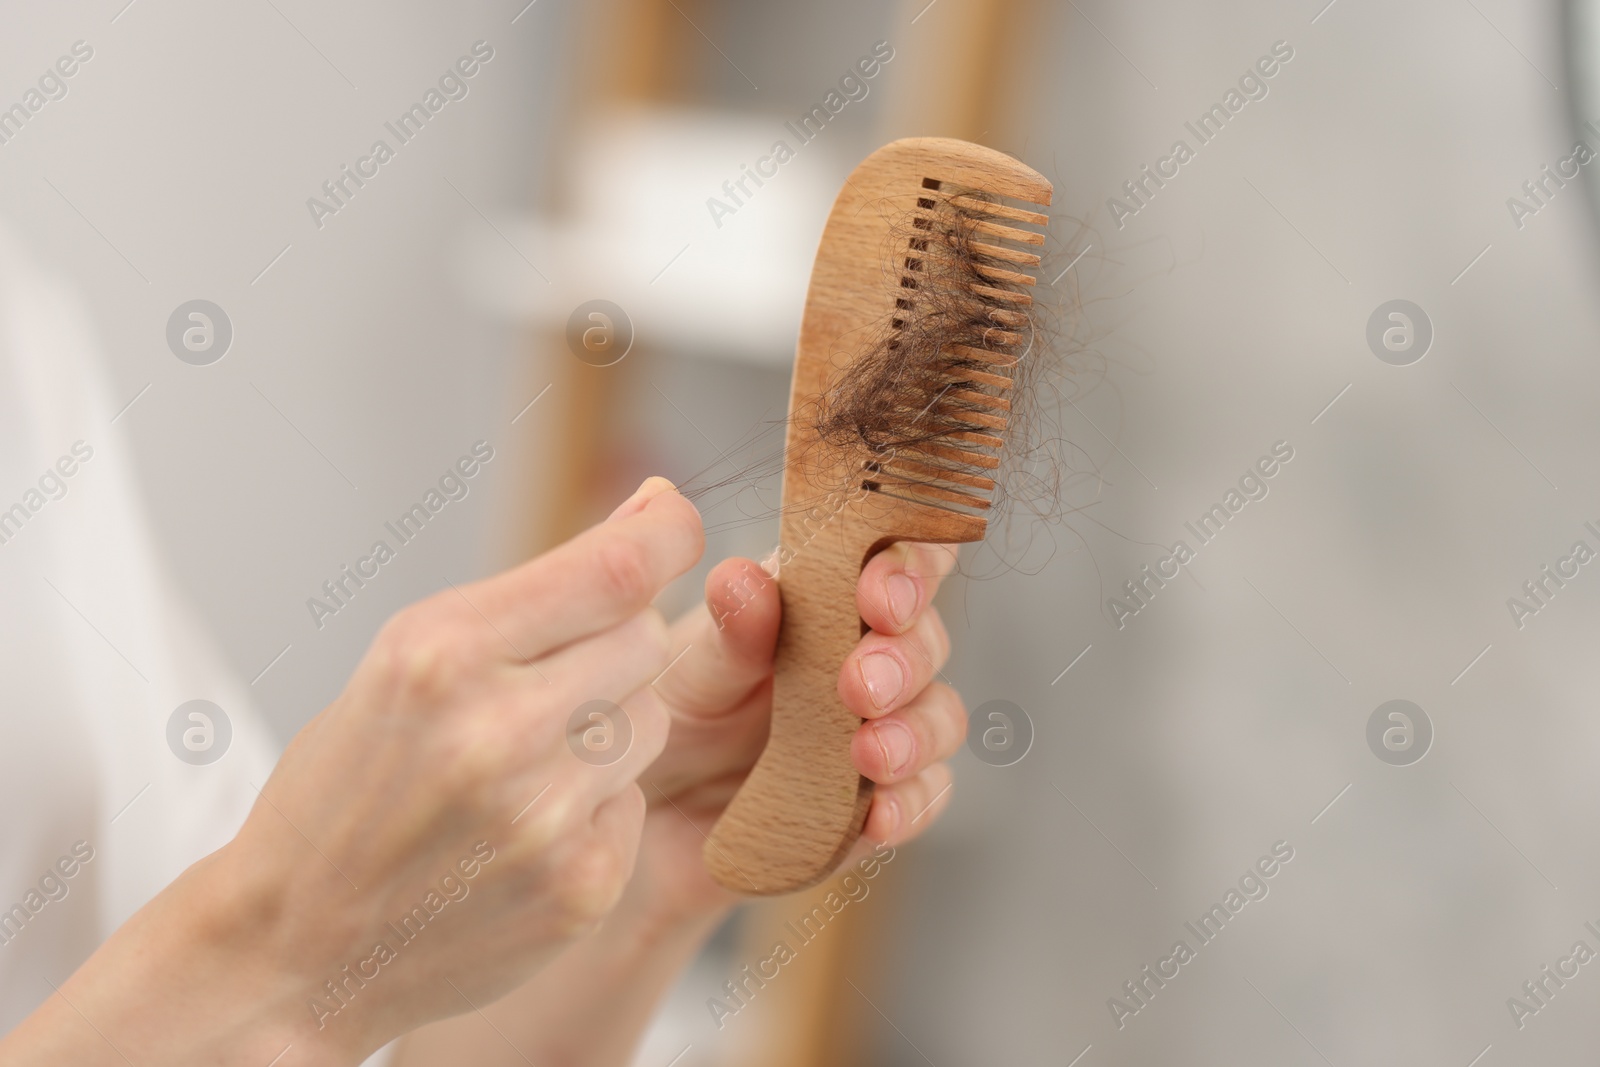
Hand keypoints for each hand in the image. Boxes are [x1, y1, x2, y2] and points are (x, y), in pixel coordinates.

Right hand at [0, 477, 705, 1066]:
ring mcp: (544, 818)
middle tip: (547, 680)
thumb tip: (653, 511)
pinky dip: (599, 806)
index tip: (674, 523)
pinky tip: (528, 831)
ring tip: (525, 764)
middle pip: (645, 638)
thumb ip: (534, 590)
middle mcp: (498, 733)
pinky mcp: (581, 887)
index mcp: (441, 656)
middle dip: (614, 642)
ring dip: (611, 725)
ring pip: (653, 718)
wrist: (290, 950)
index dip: (667, 532)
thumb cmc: (348, 787)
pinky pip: (638, 801)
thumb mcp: (405, 659)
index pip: (614, 570)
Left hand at [633, 539, 967, 922]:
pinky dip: (911, 805)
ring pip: (939, 717)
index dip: (906, 566)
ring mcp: (875, 731)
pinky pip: (921, 800)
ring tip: (870, 754)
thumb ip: (728, 633)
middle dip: (905, 657)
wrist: (643, 820)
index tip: (878, 596)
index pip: (892, 557)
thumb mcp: (684, 674)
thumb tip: (746, 577)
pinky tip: (879, 816)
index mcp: (820, 601)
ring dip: (917, 731)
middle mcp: (860, 658)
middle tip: (860, 685)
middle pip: (925, 639)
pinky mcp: (876, 804)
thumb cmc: (663, 720)